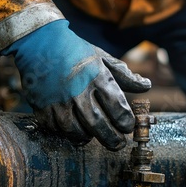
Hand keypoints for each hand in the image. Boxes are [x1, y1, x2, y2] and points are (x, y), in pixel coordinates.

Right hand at [1, 20, 150, 150]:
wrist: (39, 42)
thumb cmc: (75, 50)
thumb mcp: (102, 58)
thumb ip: (125, 75)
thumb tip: (146, 86)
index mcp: (97, 78)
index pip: (118, 109)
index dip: (127, 123)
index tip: (128, 126)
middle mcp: (78, 92)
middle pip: (99, 126)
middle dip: (113, 139)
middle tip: (118, 144)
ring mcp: (58, 102)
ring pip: (76, 132)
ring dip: (88, 138)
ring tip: (93, 136)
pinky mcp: (42, 107)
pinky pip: (57, 130)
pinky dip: (66, 133)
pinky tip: (73, 129)